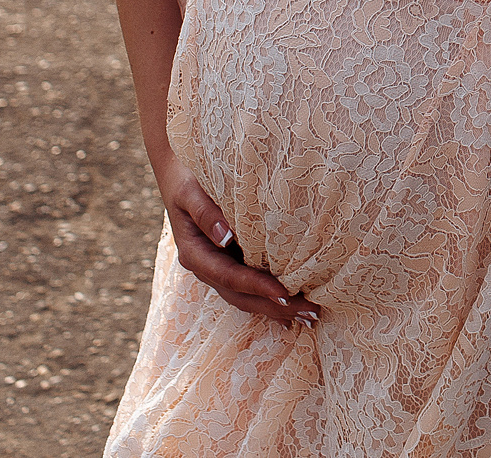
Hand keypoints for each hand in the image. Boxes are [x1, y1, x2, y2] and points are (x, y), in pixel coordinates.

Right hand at [157, 158, 320, 328]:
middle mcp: (207, 267)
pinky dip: (271, 300)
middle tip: (311, 314)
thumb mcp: (190, 191)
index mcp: (195, 254)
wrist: (178, 174)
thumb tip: (225, 236)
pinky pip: (250, 288)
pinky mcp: (230, 263)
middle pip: (242, 296)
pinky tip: (293, 311)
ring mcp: (218, 268)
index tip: (284, 293)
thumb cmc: (187, 177)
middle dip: (275, 307)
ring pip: (247, 297)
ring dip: (277, 309)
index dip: (256, 286)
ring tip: (311, 316)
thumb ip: (205, 213)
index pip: (229, 276)